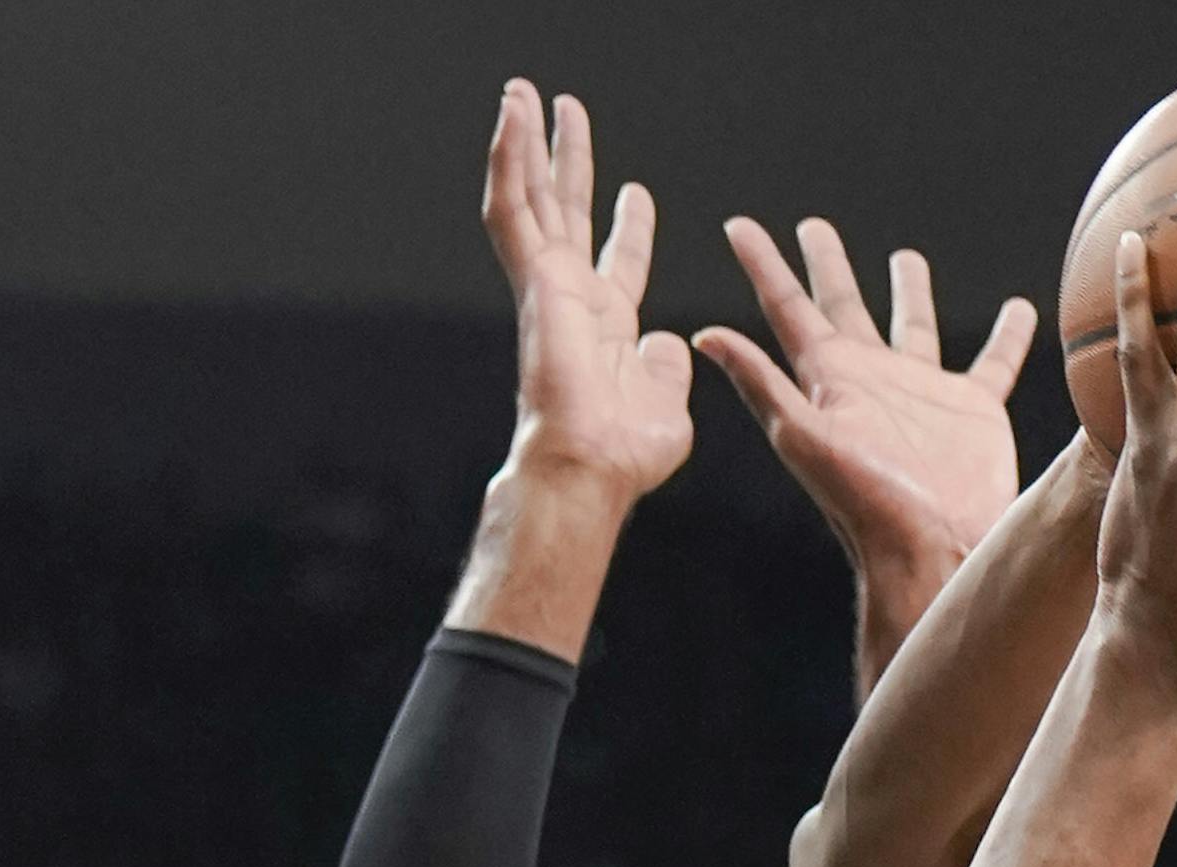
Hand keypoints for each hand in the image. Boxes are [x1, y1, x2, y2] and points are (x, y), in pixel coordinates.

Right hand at [483, 80, 692, 503]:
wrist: (592, 462)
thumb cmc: (625, 453)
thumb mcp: (668, 404)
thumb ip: (668, 369)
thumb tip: (668, 341)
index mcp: (607, 329)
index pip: (619, 264)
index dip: (630, 228)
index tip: (637, 193)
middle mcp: (573, 301)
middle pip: (568, 215)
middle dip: (569, 165)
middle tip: (567, 115)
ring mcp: (547, 286)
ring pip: (531, 198)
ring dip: (526, 144)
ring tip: (524, 94)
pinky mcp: (531, 278)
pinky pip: (511, 207)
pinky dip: (507, 159)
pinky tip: (510, 117)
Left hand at [695, 217, 1035, 579]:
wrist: (933, 548)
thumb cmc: (863, 502)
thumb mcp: (802, 436)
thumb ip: (760, 383)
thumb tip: (703, 335)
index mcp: (829, 379)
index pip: (787, 309)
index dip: (762, 265)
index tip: (737, 227)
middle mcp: (873, 379)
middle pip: (844, 306)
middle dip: (828, 265)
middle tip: (814, 226)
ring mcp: (923, 393)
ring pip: (914, 326)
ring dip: (909, 290)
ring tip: (906, 257)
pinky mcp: (973, 411)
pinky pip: (994, 362)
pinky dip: (1008, 336)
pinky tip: (1020, 309)